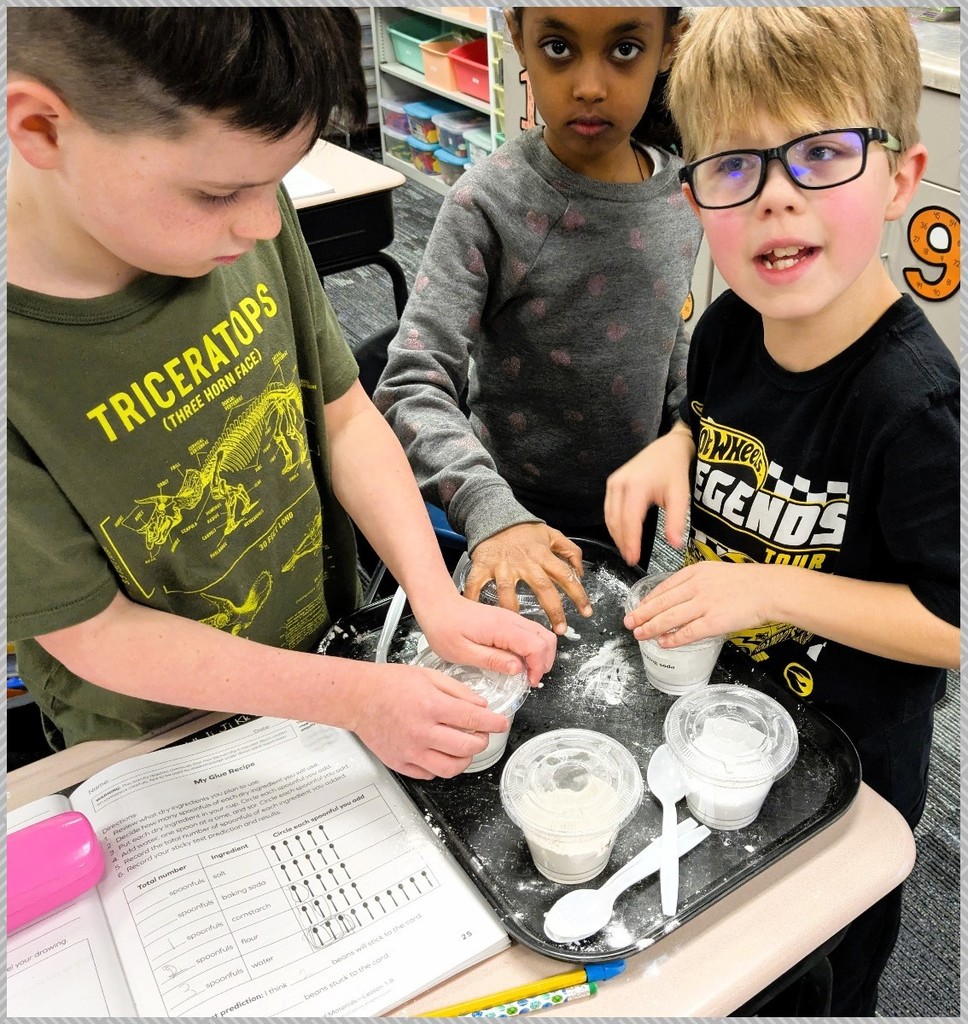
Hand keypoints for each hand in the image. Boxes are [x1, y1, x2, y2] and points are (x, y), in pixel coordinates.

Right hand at [353, 662, 511, 778]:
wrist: (358, 697)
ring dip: (465, 759)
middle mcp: (422, 731)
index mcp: (431, 706)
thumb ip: (458, 691)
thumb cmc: (388, 683)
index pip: (473, 720)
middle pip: (466, 747)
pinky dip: (441, 767)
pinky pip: (429, 774)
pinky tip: (441, 753)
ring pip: (451, 768)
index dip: (494, 723)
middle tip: (482, 734)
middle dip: (482, 741)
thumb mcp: (429, 675)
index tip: (501, 723)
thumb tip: (480, 706)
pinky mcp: (400, 762)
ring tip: (464, 748)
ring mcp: (410, 750)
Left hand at [417, 589, 557, 684]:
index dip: (538, 667)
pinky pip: (531, 633)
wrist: (437, 606)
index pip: (537, 646)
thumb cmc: (444, 628)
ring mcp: (511, 618)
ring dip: (541, 655)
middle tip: (530, 679)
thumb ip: (492, 660)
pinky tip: (518, 661)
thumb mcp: (463, 652)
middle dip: (545, 662)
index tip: (529, 682)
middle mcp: (511, 620)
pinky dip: (533, 648)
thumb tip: (518, 669)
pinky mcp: (508, 621)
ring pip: (542, 635)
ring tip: (526, 672)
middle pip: (547, 639)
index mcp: (502, 628)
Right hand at [462, 524, 591, 635]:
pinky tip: (474, 613)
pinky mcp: (483, 566)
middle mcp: (524, 562)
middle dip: (553, 610)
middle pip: (542, 587)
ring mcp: (502, 565)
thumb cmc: (523, 530)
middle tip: (560, 630)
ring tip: (518, 628)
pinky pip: (476, 584)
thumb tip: (580, 572)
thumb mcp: (551, 534)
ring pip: (508, 589)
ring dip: (513, 609)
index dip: (578, 594)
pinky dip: (472, 598)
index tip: (586, 612)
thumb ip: (570, 551)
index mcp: (542, 555)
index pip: (565, 575)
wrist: (495, 517)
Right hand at [604, 427, 694, 563]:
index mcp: (637, 486)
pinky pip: (609, 510)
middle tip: (631, 559)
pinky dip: (614, 525)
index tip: (634, 559)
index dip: (630, 542)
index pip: (629, 520)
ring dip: (616, 536)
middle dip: (622, 542)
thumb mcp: (680, 496)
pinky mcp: (612, 484)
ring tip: (627, 551)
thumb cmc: (674, 470)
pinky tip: (623, 535)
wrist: (667, 448)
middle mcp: (620, 483)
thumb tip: (675, 545)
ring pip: (609, 517)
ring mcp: (613, 483)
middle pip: (616, 521)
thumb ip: (677, 521)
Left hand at [624, 560, 768, 646]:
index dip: (647, 600)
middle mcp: (696, 586)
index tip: (637, 607)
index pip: (664, 587)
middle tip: (628, 622)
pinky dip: (672, 638)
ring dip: (651, 627)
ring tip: (639, 634)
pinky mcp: (714, 621)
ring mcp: (704, 604)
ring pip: (670, 617)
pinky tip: (662, 642)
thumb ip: (694, 582)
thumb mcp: (714, 572)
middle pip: (662, 602)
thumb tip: (676, 597)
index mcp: (694, 572)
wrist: (768, 589)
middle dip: (641, 614)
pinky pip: (688, 632)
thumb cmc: (745, 582)